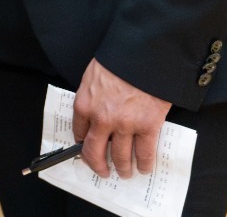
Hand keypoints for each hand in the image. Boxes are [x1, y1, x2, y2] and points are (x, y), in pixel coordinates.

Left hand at [72, 59, 171, 179]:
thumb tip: (94, 114)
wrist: (144, 54)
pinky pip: (144, 153)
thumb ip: (92, 96)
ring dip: (123, 168)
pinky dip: (144, 164)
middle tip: (103, 171)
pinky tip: (144, 168)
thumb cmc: (119, 60)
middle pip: (95, 152)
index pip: (79, 132)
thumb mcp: (94, 75)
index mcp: (85, 104)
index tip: (87, 149)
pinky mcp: (147, 126)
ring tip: (125, 172)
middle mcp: (101, 119)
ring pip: (120, 157)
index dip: (83, 144)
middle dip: (98, 165)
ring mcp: (125, 125)